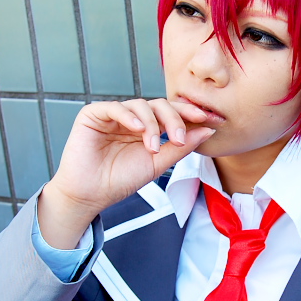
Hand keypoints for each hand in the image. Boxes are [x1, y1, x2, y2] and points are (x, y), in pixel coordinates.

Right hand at [38, 99, 214, 248]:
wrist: (90, 195)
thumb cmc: (120, 181)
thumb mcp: (157, 164)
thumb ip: (180, 147)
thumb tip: (207, 131)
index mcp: (147, 128)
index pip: (172, 113)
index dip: (190, 114)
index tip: (209, 120)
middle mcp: (132, 118)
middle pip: (160, 105)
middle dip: (175, 118)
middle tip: (179, 137)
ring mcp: (113, 115)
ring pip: (141, 105)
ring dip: (153, 124)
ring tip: (154, 147)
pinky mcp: (93, 115)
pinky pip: (115, 107)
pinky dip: (129, 117)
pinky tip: (139, 130)